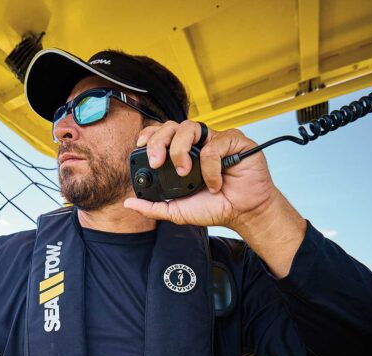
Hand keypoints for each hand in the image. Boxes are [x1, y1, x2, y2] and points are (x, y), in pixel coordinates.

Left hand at [125, 120, 305, 277]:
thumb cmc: (215, 207)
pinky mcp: (234, 141)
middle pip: (172, 126)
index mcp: (183, 154)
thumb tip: (128, 203)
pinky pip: (214, 145)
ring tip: (184, 173)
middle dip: (159, 141)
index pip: (162, 134)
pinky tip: (215, 184)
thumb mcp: (177, 211)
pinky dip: (210, 167)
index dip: (149, 135)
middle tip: (156, 162)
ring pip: (190, 127)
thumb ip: (153, 207)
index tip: (140, 148)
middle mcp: (198, 143)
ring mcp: (215, 140)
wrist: (243, 213)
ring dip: (180, 150)